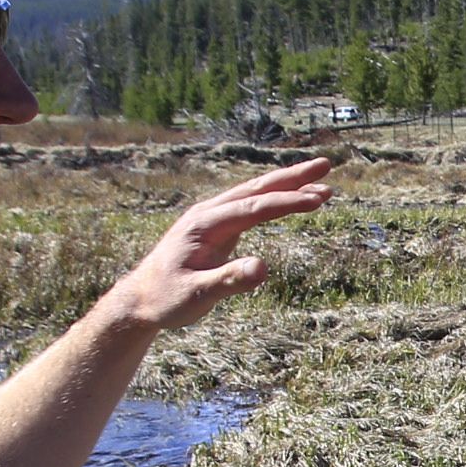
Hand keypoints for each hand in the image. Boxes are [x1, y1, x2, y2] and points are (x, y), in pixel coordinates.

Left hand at [102, 158, 335, 331]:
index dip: (287, 203)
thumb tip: (263, 268)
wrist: (140, 300)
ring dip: (288, 185)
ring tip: (320, 182)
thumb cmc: (166, 299)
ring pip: (255, 194)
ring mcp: (213, 219)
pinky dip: (275, 200)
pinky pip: (252, 208)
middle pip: (256, 189)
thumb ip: (228, 280)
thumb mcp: (196, 295)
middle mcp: (209, 214)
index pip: (253, 208)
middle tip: (326, 166)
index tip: (318, 199)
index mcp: (204, 224)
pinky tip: (291, 199)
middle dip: (292, 178)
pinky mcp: (218, 228)